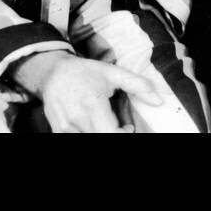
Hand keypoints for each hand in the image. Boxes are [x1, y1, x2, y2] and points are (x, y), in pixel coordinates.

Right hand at [12, 51, 160, 132]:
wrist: (52, 73)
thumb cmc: (85, 72)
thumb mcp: (113, 73)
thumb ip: (138, 86)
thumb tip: (158, 101)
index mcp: (92, 105)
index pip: (111, 134)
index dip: (123, 134)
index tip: (127, 128)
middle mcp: (77, 119)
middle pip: (101, 137)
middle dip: (112, 133)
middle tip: (117, 126)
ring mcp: (65, 127)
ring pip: (89, 138)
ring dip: (99, 133)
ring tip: (101, 122)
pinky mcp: (58, 131)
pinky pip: (75, 138)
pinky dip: (87, 133)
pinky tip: (89, 124)